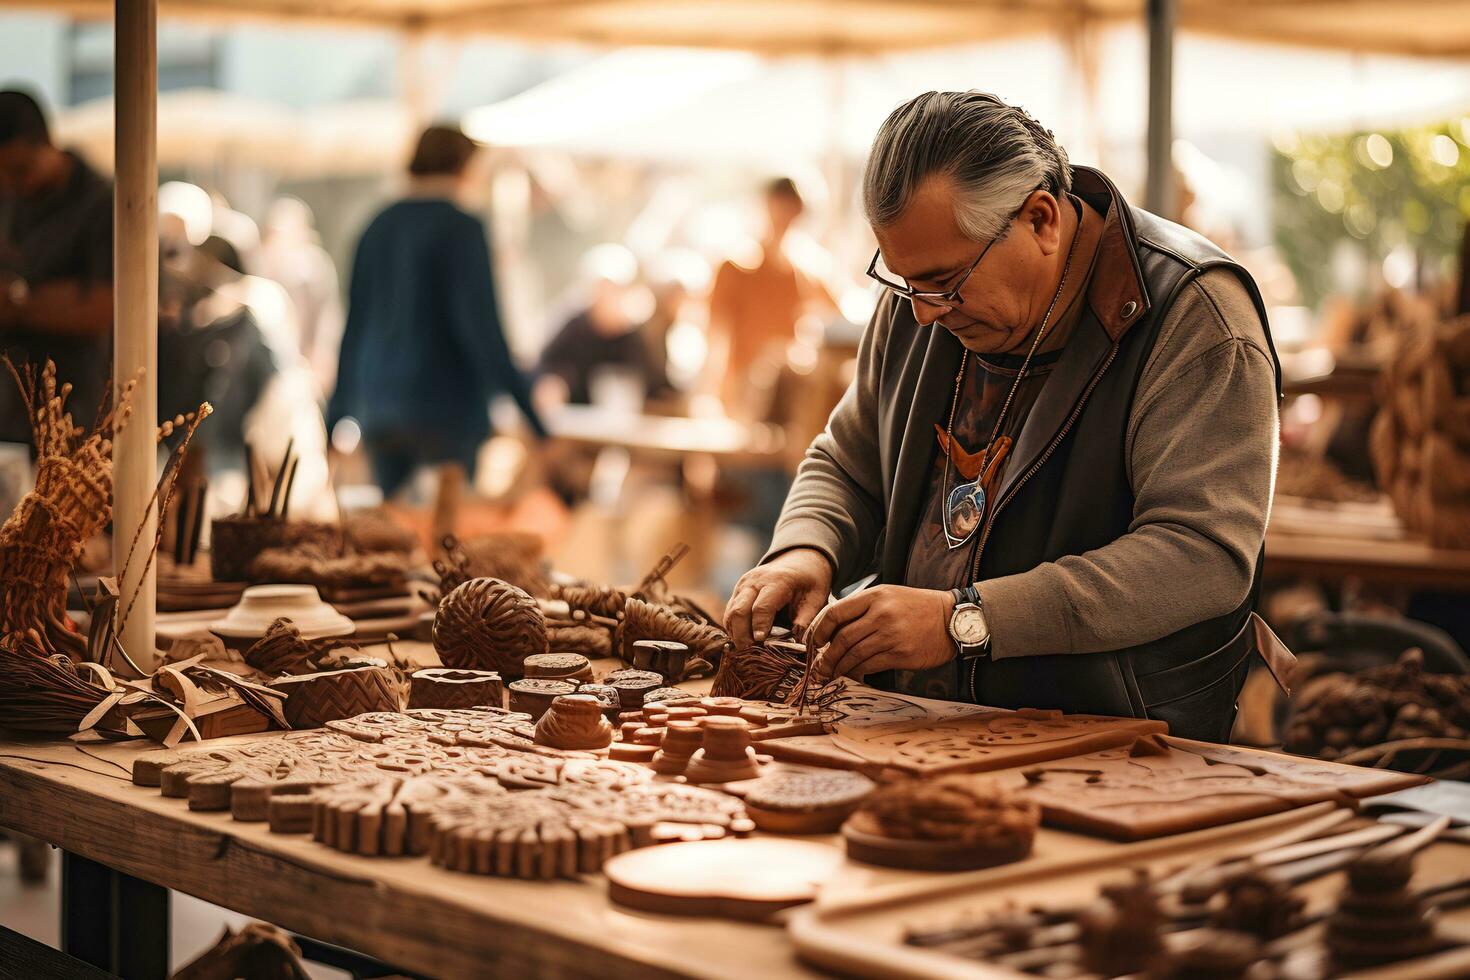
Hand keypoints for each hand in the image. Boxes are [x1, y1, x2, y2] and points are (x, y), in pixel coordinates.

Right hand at [724, 547, 831, 647]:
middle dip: (742, 635)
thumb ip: (807, 619)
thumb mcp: (817, 598)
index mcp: (777, 581)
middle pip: (739, 610)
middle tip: (750, 653)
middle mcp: (755, 581)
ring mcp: (743, 585)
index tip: (760, 644)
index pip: (762, 607)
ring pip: (731, 613)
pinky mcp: (737, 591)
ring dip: (736, 633)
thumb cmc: (809, 582)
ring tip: (747, 650)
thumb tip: (797, 640)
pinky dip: (734, 628)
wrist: (798, 562)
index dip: (759, 627)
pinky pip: (730, 612)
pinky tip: (744, 640)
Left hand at [809, 585, 956, 681]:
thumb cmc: (917, 608)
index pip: (835, 613)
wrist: (952, 619)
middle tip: (819, 669)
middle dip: (826, 657)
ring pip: (853, 655)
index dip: (819, 630)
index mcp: (874, 596)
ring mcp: (891, 634)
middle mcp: (881, 614)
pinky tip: (852, 677)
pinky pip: (869, 666)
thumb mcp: (889, 596)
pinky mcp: (900, 654)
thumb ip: (862, 608)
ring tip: (831, 676)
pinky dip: (856, 674)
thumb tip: (833, 630)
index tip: (815, 643)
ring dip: (838, 669)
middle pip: (841, 639)